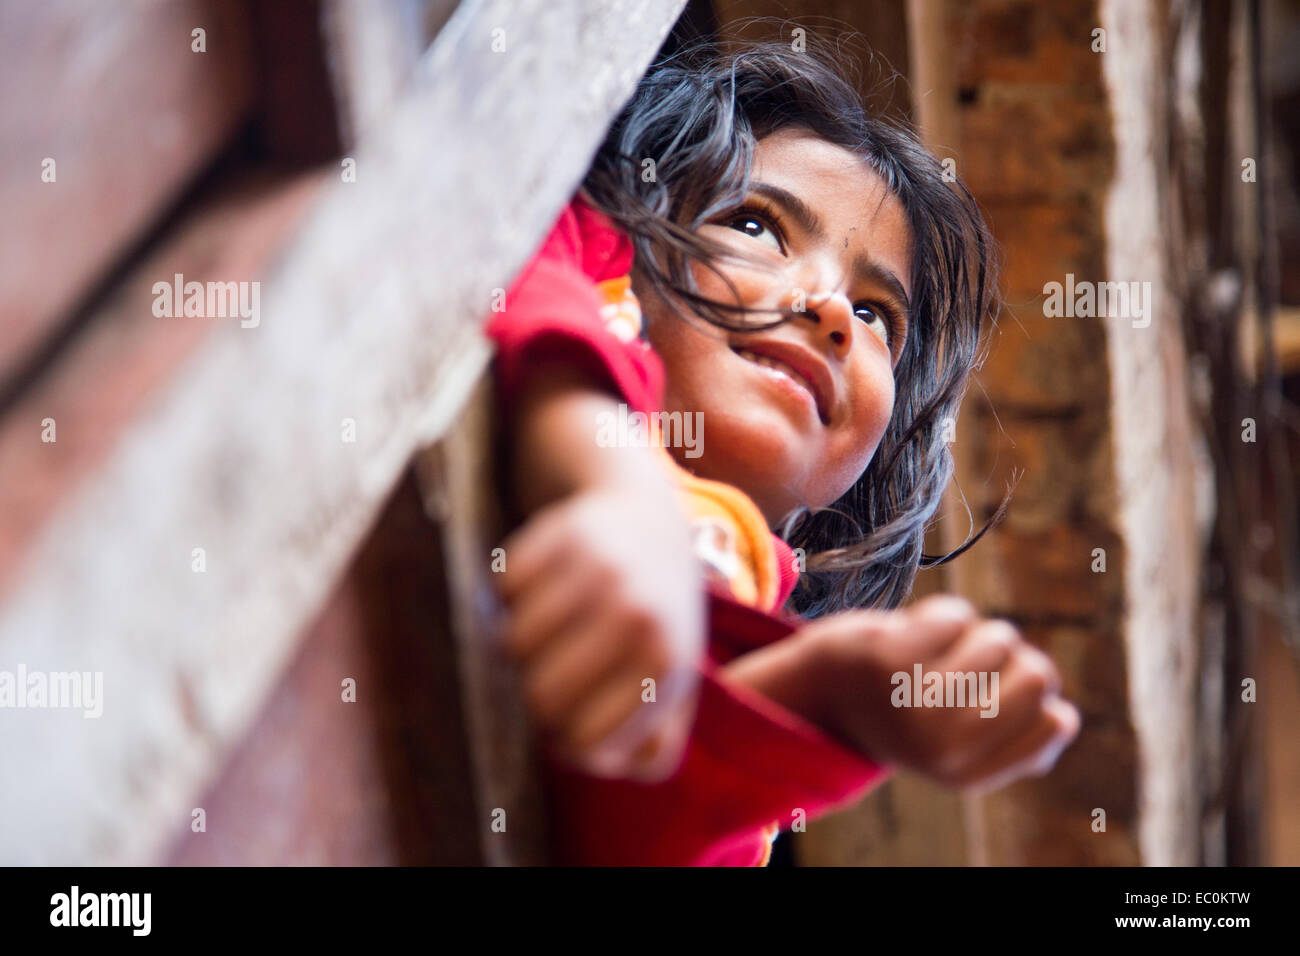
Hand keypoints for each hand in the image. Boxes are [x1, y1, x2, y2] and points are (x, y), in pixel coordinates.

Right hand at [498, 368, 704, 782]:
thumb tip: (599, 761)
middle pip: (541, 697)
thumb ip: (649, 746)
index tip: (568, 719)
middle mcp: (639, 618)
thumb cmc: (651, 624)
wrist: (649, 526)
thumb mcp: (669, 686)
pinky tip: (537, 589)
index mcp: (665, 667)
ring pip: (512, 644)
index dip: (564, 741)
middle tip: (547, 673)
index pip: (586, 743)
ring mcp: (603, 573)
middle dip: (532, 695)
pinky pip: (503, 588)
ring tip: (541, 634)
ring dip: (514, 646)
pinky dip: (507, 595)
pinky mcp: (567, 534)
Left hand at [723, 594, 1079, 792]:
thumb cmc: (899, 712)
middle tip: (970, 659)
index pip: (1055, 722)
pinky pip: (957, 614)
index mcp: (965, 773)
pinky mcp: (890, 659)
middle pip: (1038, 673)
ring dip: (974, 631)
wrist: (816, 693)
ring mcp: (916, 701)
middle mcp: (943, 745)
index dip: (1041, 694)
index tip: (1001, 687)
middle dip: (1013, 655)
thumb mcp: (953, 742)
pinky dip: (942, 614)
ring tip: (936, 648)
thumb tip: (1064, 718)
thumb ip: (1007, 739)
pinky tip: (913, 632)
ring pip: (998, 637)